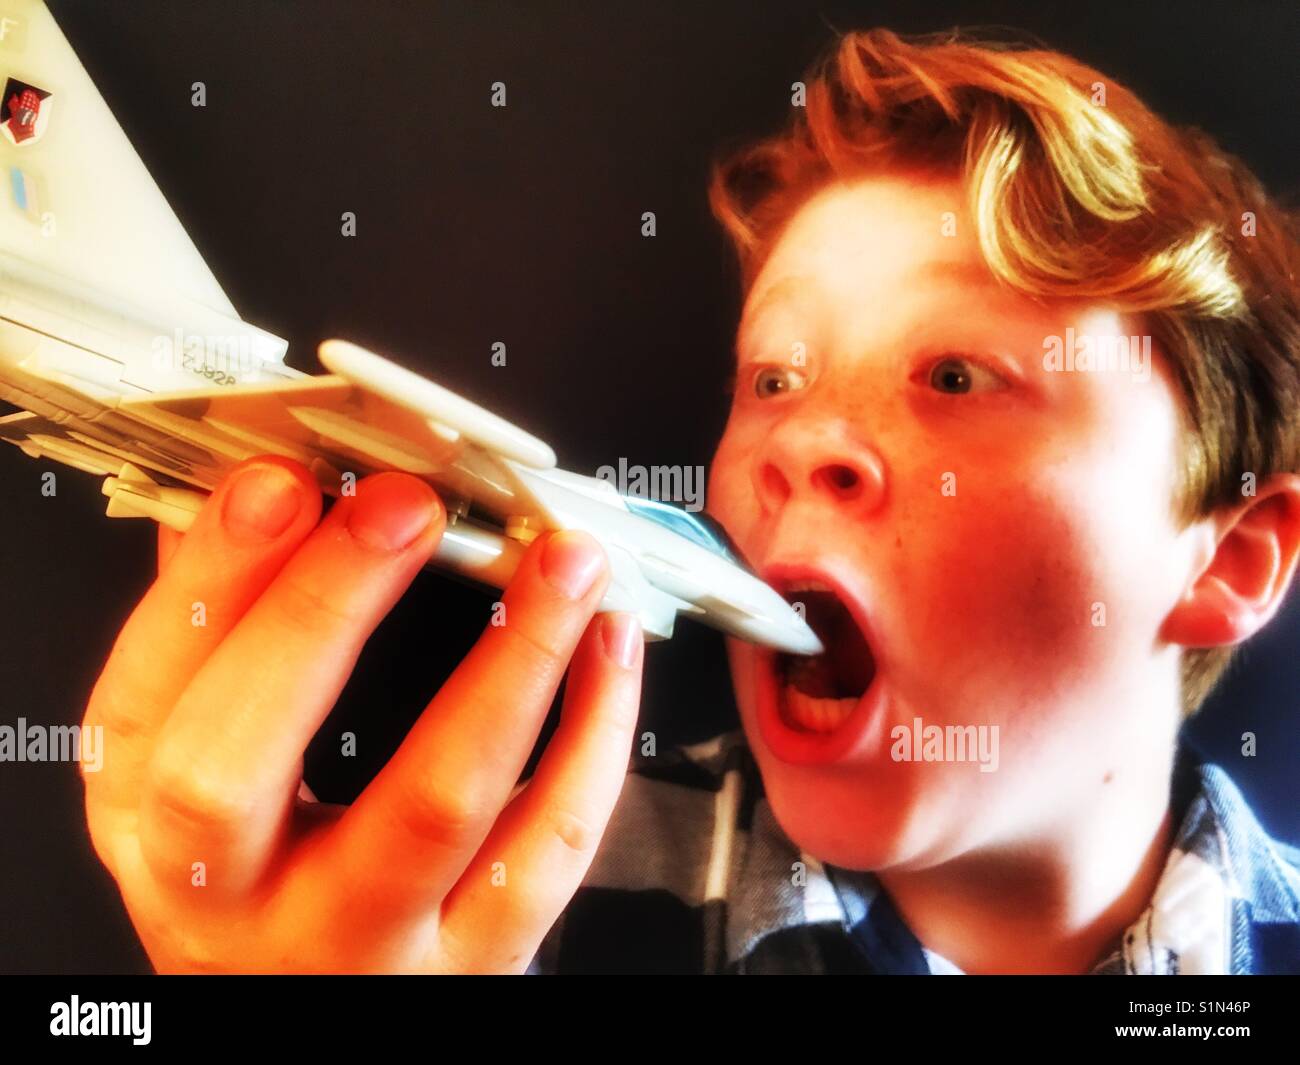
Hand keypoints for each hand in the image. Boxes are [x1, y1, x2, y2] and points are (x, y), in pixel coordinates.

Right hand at [81, 456, 643, 972]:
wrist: (316, 1009)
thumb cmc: (262, 890)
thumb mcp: (196, 779)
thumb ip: (216, 645)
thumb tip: (234, 505)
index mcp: (155, 832)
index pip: (148, 704)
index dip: (213, 585)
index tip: (282, 482)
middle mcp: (236, 904)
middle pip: (240, 770)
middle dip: (322, 613)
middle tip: (404, 505)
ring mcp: (364, 946)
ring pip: (436, 808)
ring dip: (512, 661)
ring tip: (562, 563)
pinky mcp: (474, 963)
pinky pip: (549, 848)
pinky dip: (593, 734)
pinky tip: (608, 647)